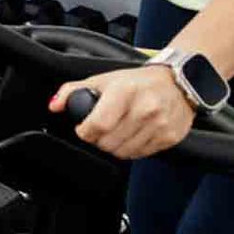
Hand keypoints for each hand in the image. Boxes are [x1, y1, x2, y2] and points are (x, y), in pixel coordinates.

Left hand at [50, 65, 195, 159]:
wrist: (178, 81)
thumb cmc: (137, 81)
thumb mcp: (103, 79)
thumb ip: (73, 91)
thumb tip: (54, 106)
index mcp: (124, 91)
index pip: (98, 124)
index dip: (84, 131)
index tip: (83, 128)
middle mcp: (144, 108)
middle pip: (108, 142)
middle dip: (97, 139)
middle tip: (100, 130)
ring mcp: (159, 124)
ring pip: (123, 152)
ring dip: (113, 146)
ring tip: (116, 132)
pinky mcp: (169, 137)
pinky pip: (140, 154)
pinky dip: (131, 149)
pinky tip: (133, 135)